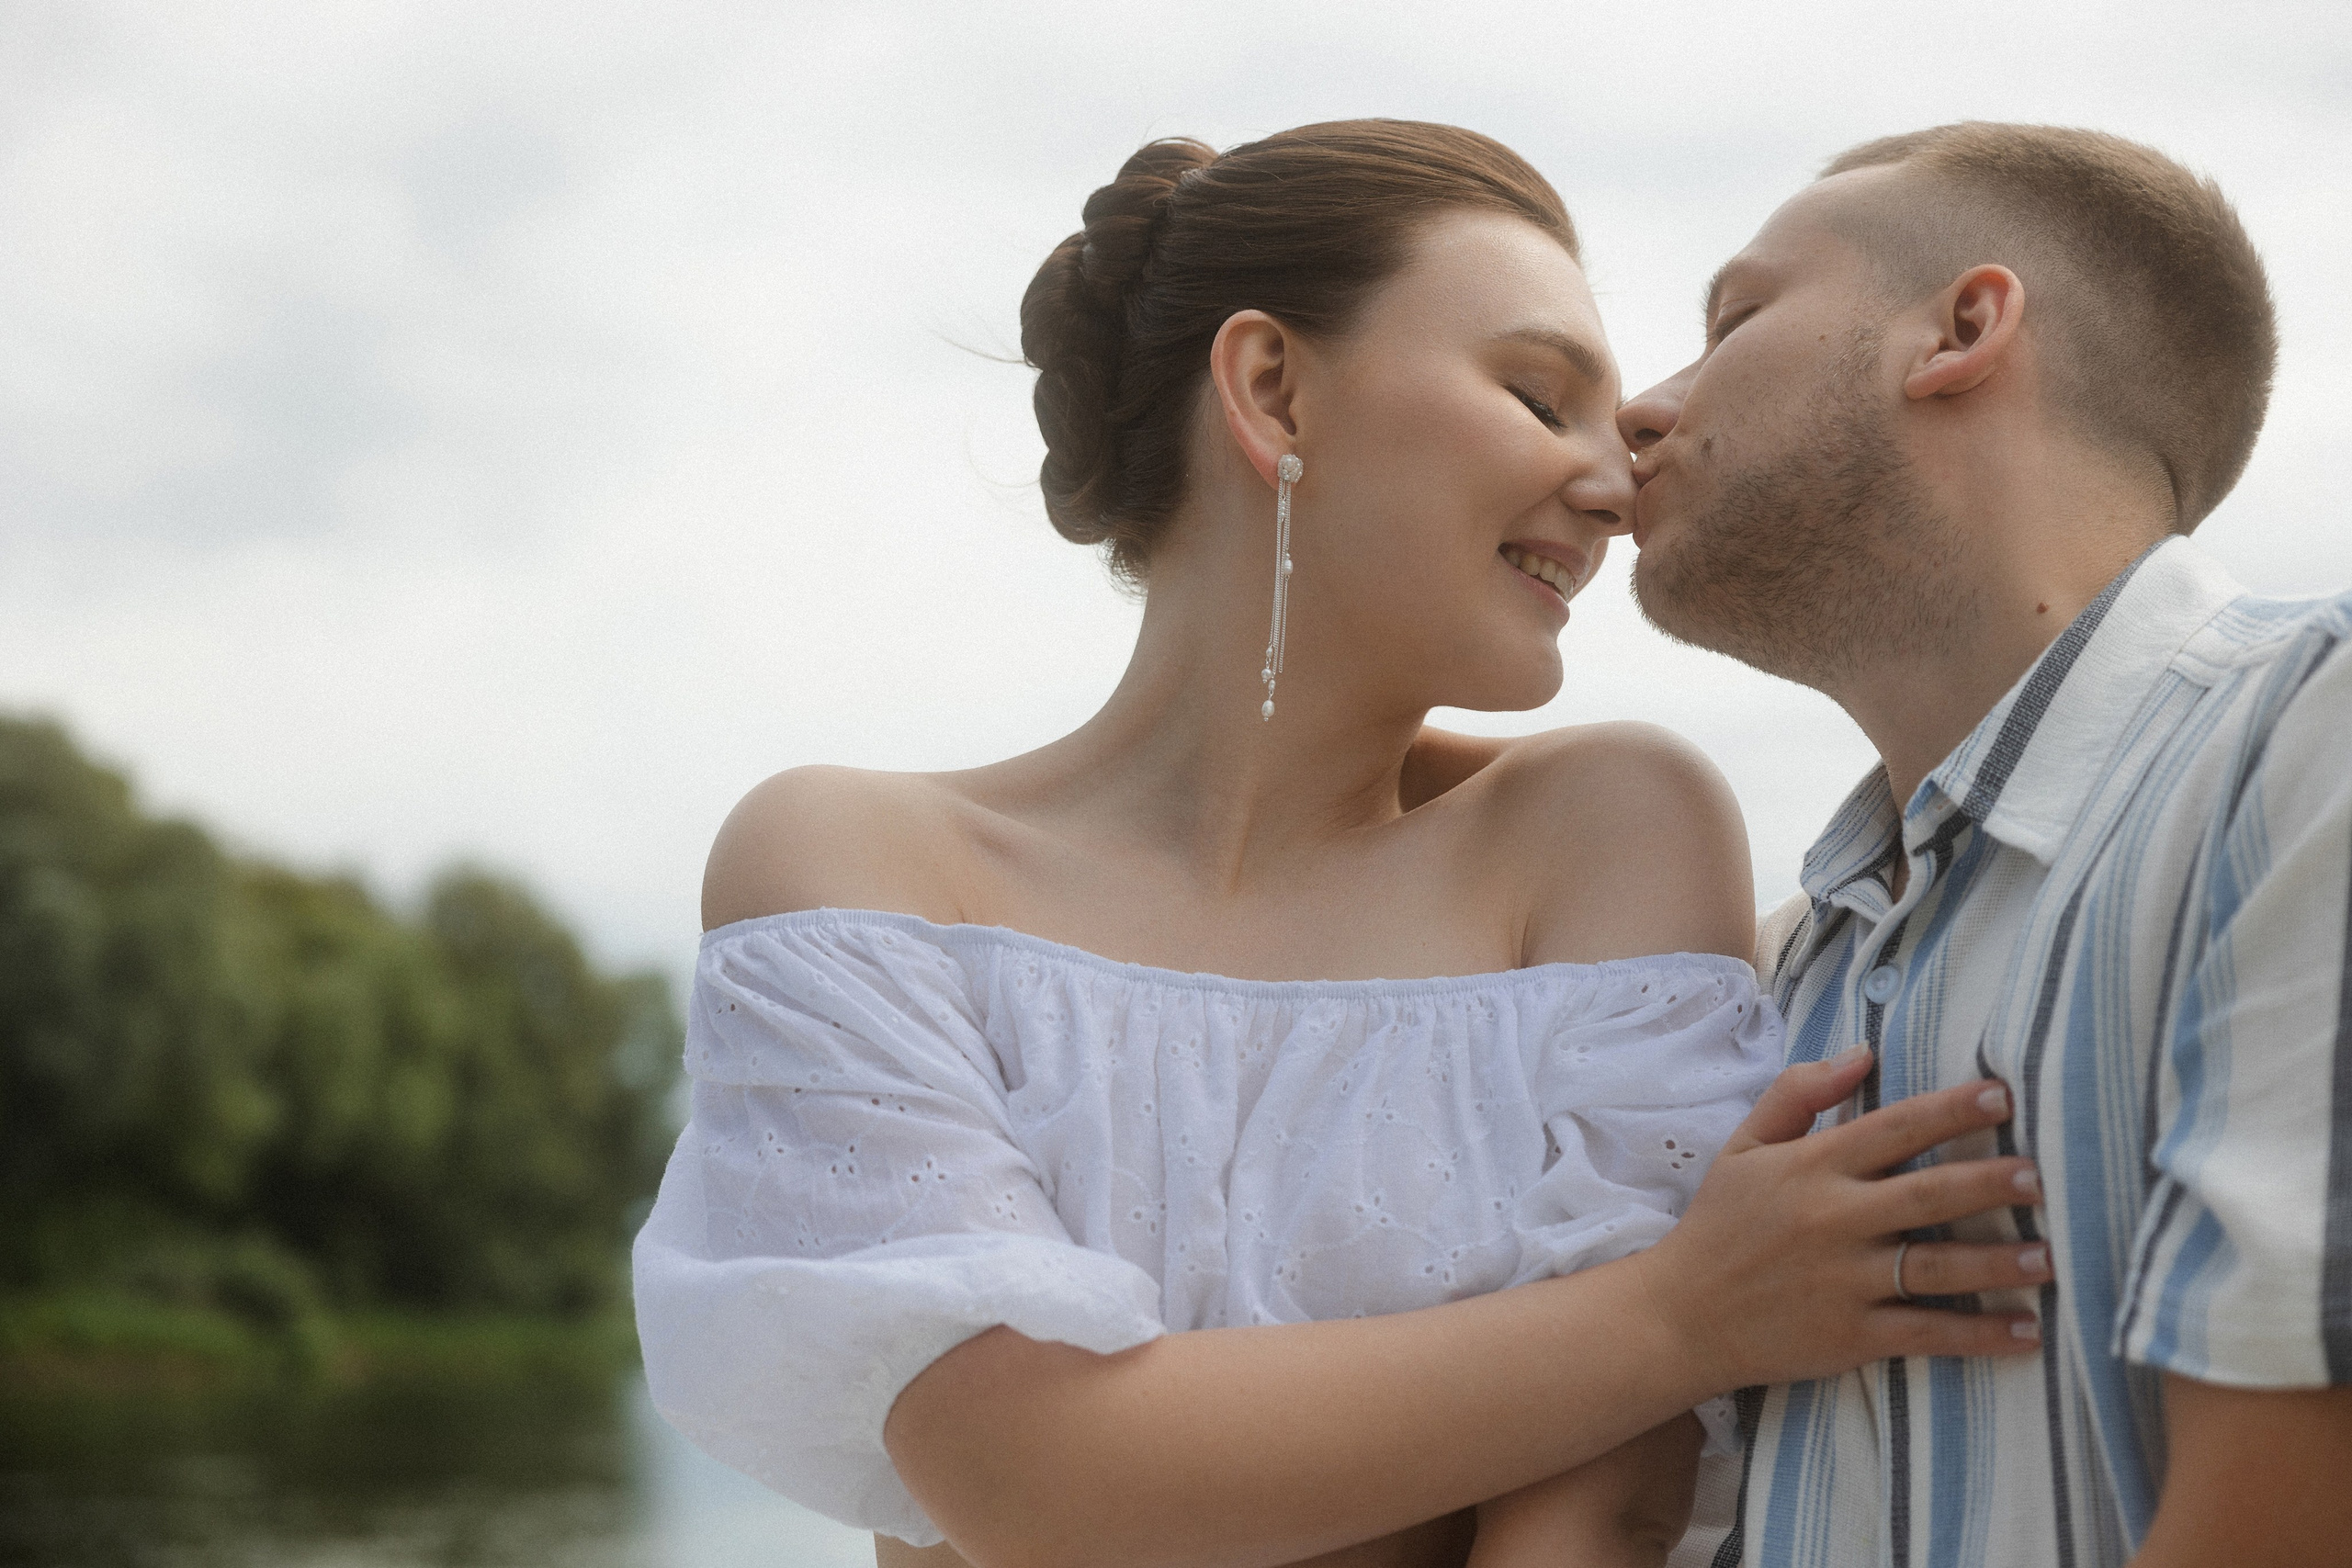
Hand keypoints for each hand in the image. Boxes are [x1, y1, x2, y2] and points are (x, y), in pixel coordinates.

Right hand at [1632, 1046, 2047, 1394]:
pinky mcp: (1852, 1337)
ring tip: (2051, 1259)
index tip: (2003, 1096)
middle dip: (1990, 1184)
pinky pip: (1927, 1334)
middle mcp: (1834, 1220)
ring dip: (1997, 1263)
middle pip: (1927, 1195)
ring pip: (1937, 1269)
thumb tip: (1863, 1051)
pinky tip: (2026, 1332)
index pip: (1893, 1128)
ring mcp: (1845, 1281)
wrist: (1678, 1316)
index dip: (1951, 1111)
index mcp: (1811, 1167)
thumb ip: (1800, 1093)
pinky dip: (1980, 1337)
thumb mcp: (1743, 1147)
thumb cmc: (1718, 1225)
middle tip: (2045, 1177)